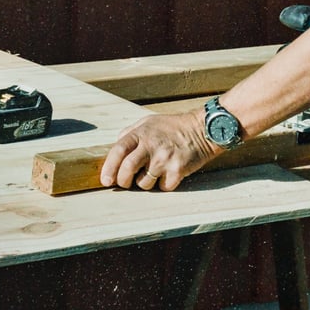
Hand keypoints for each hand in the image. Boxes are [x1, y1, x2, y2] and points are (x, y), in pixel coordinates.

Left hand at [100, 110, 223, 191]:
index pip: (118, 151)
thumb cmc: (173, 127)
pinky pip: (163, 187)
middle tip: (126, 182)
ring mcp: (165, 159)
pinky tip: (169, 173)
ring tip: (154, 172)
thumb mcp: (149, 122)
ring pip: (144, 183)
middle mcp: (151, 146)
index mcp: (141, 134)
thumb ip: (130, 133)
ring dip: (146, 183)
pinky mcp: (177, 170)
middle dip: (123, 181)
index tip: (106, 180)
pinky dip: (164, 184)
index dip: (109, 168)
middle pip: (127, 170)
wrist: (203, 129)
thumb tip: (115, 150)